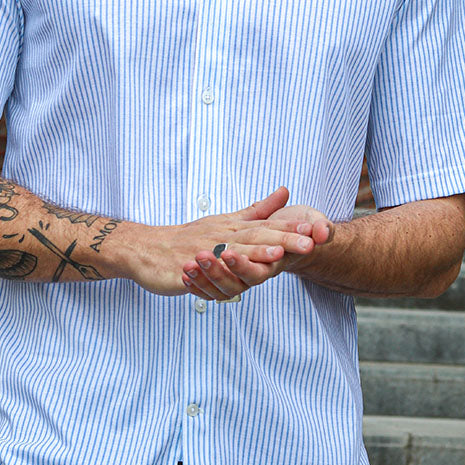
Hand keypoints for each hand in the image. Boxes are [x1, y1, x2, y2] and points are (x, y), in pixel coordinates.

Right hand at [119, 188, 318, 296]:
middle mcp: (221, 236)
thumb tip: (285, 192)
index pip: (267, 225)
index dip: (293, 227)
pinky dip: (217, 270)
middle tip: (309, 243)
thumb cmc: (188, 237)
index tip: (318, 228)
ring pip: (233, 253)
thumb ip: (257, 209)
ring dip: (255, 253)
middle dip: (283, 240)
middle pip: (257, 237)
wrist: (146, 248)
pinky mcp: (187, 267)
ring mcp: (204, 251)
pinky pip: (204, 270)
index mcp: (233, 227)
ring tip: (277, 256)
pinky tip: (228, 272)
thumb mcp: (227, 220)